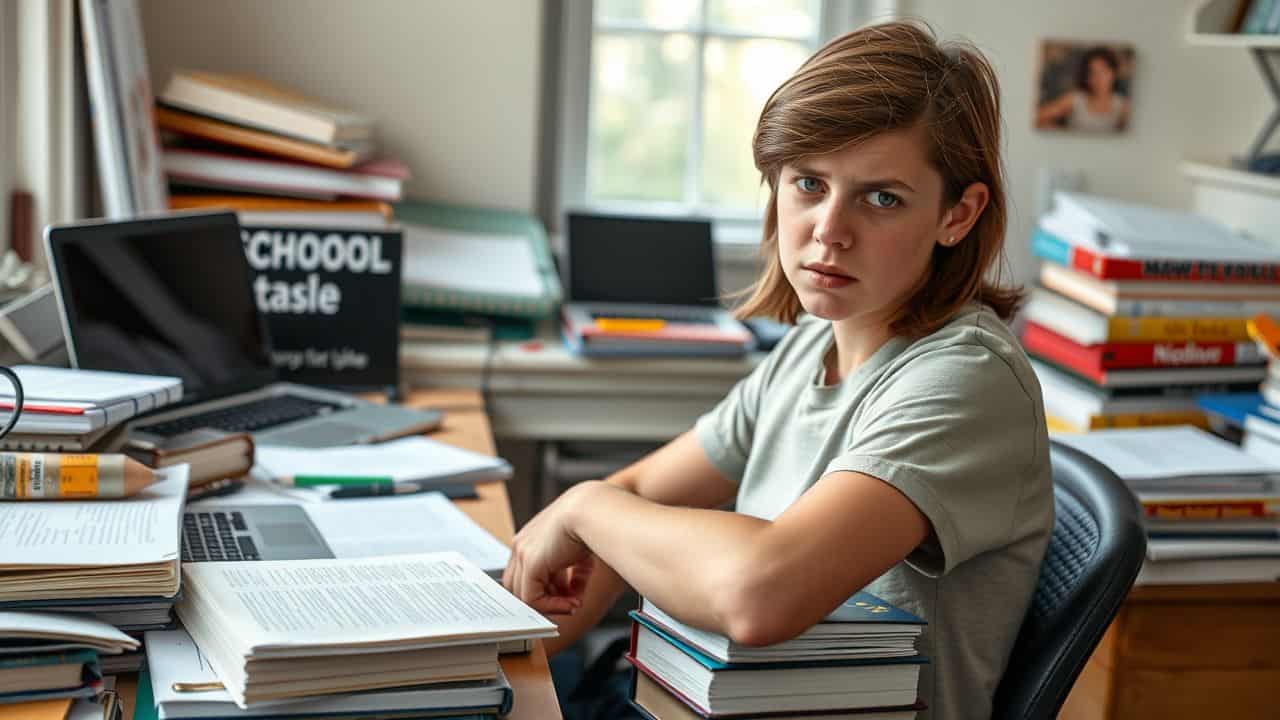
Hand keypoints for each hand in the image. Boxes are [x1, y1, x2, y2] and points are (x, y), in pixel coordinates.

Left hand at [503, 481, 598, 615]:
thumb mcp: (577, 553)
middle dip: (546, 598)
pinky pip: (532, 598)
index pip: (525, 573)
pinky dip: (552, 606)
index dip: (546, 589)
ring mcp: (522, 553)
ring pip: (524, 595)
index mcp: (529, 538)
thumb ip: (572, 575)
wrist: (591, 510)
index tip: (568, 596)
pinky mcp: (530, 562)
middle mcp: (521, 545)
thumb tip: (574, 597)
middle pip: (520, 585)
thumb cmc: (590, 523)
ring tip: (573, 605)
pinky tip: (571, 604)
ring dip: (550, 605)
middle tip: (570, 604)